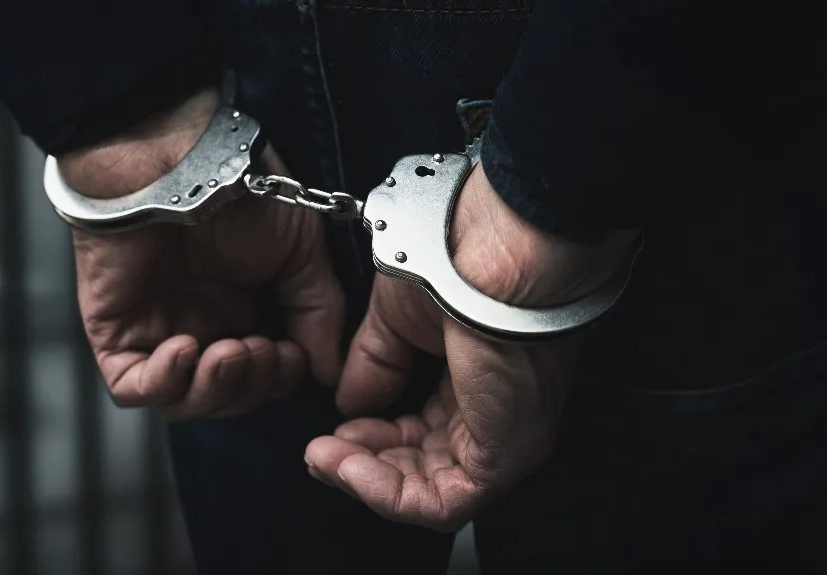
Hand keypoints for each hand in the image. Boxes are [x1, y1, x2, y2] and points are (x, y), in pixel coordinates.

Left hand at [61, 87, 344, 418]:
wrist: (177, 154)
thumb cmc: (239, 188)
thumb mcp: (304, 251)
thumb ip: (320, 311)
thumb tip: (331, 371)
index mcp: (247, 309)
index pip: (265, 376)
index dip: (282, 378)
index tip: (297, 355)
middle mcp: (204, 323)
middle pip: (229, 396)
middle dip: (254, 385)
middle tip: (266, 350)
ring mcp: (158, 330)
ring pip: (185, 400)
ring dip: (217, 388)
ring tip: (232, 350)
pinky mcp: (115, 330)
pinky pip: (133, 387)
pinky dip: (166, 382)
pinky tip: (188, 349)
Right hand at [304, 163, 635, 530]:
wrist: (495, 250)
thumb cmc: (458, 262)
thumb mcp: (396, 320)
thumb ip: (373, 366)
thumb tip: (347, 404)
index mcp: (478, 377)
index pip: (423, 429)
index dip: (371, 435)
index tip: (332, 429)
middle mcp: (497, 413)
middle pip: (423, 465)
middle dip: (364, 460)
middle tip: (322, 450)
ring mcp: (504, 439)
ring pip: (430, 491)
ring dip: (367, 480)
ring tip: (325, 458)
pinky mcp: (504, 458)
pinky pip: (441, 503)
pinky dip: (387, 493)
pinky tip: (349, 467)